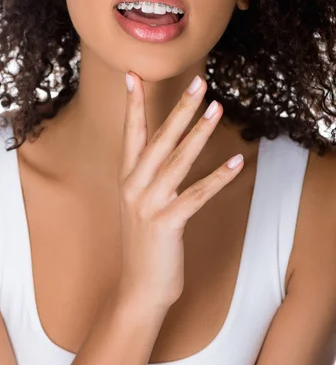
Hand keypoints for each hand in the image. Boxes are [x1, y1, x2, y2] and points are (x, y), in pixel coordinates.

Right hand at [115, 73, 244, 312]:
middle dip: (179, 109)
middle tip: (198, 84)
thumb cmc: (145, 243)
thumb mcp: (139, 204)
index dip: (133, 104)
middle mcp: (134, 186)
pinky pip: (197, 195)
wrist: (139, 288)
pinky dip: (218, 178)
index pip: (130, 133)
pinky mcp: (166, 224)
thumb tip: (167, 149)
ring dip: (199, 133)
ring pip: (178, 161)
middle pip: (159, 139)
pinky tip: (235, 162)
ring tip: (218, 110)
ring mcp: (148, 205)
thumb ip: (149, 176)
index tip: (133, 76)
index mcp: (127, 178)